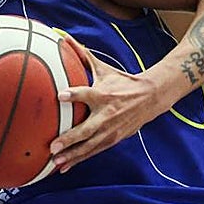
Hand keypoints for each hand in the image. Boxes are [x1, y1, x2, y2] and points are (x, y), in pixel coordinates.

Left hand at [47, 34, 158, 171]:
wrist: (150, 98)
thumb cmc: (122, 81)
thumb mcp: (104, 68)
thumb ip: (82, 55)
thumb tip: (63, 36)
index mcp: (103, 94)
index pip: (86, 93)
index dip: (74, 94)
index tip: (60, 96)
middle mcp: (106, 114)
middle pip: (86, 129)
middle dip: (70, 139)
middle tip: (53, 145)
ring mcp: (110, 130)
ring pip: (88, 146)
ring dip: (72, 155)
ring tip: (55, 162)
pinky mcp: (112, 139)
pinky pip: (92, 152)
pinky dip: (78, 160)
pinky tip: (64, 167)